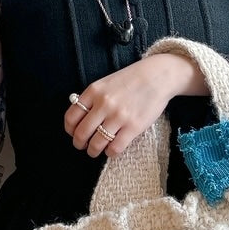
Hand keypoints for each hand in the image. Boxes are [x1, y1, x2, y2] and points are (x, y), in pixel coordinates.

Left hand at [64, 53, 208, 157]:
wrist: (158, 76)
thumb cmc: (131, 79)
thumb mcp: (106, 83)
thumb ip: (92, 98)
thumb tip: (79, 118)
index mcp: (93, 91)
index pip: (71, 116)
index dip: (70, 130)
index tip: (73, 133)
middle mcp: (103, 104)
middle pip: (81, 133)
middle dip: (79, 144)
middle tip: (83, 146)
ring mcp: (118, 116)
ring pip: (96, 143)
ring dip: (93, 151)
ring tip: (96, 150)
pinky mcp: (133, 127)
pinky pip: (115, 148)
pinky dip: (110, 153)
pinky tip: (112, 150)